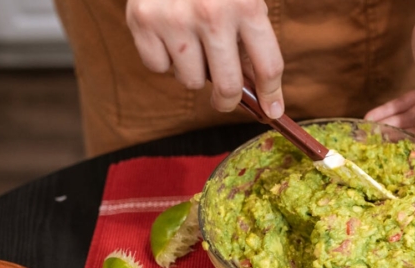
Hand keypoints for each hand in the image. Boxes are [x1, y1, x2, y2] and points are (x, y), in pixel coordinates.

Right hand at [126, 0, 284, 118]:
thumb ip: (251, 35)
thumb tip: (258, 88)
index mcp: (246, 4)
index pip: (268, 65)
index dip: (272, 94)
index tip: (272, 110)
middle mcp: (212, 14)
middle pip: (228, 86)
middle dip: (228, 100)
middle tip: (225, 99)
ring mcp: (175, 19)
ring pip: (190, 81)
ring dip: (194, 72)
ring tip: (193, 45)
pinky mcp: (142, 20)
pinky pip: (158, 67)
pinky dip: (164, 59)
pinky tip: (169, 35)